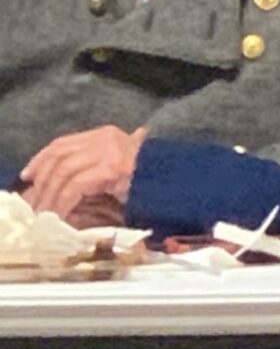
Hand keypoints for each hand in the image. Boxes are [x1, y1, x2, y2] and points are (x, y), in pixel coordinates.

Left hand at [20, 126, 145, 223]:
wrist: (181, 183)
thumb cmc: (152, 182)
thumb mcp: (116, 171)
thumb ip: (92, 172)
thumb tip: (59, 187)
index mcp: (107, 135)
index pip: (63, 143)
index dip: (41, 159)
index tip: (28, 176)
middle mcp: (107, 138)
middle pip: (59, 155)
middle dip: (42, 181)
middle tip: (35, 203)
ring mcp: (111, 152)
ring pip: (64, 171)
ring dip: (51, 195)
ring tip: (46, 213)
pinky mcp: (113, 169)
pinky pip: (76, 186)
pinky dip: (64, 202)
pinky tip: (61, 214)